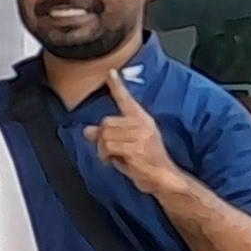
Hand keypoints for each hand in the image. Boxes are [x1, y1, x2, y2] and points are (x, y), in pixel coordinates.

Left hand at [87, 67, 178, 194]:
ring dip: (103, 150)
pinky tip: (116, 162)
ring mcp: (140, 136)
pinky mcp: (135, 148)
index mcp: (142, 120)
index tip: (110, 72)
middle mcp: (142, 124)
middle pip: (105, 122)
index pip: (127, 100)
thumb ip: (107, 136)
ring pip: (104, 135)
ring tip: (115, 157)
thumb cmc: (145, 162)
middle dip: (101, 138)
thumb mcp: (124, 146)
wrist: (163, 178)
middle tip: (110, 151)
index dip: (117, 86)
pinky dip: (106, 156)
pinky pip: (107, 147)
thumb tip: (87, 130)